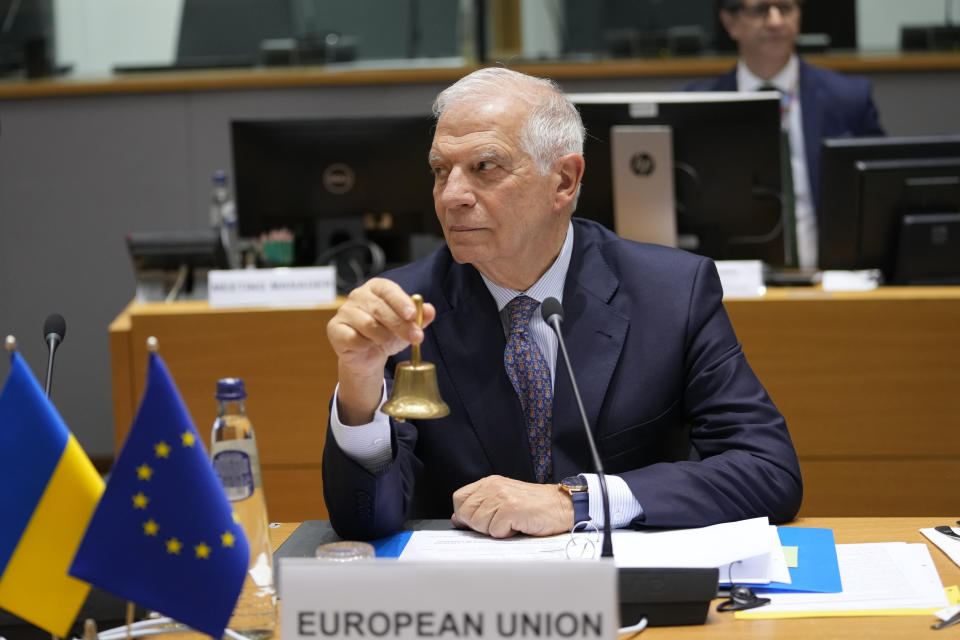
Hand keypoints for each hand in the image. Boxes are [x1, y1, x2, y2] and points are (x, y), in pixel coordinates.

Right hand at [327, 278, 435, 423]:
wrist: (368, 356)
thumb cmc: (388, 334)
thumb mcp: (408, 326)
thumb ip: (421, 317)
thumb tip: (429, 310)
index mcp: (376, 288)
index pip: (388, 289)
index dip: (401, 301)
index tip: (413, 315)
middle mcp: (358, 295)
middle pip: (380, 308)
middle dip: (401, 325)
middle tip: (416, 337)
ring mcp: (344, 311)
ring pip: (368, 325)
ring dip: (383, 337)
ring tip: (385, 341)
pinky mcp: (334, 329)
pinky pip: (354, 339)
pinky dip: (366, 346)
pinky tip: (367, 346)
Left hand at [451, 475, 573, 537]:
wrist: (562, 507)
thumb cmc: (536, 507)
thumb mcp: (504, 501)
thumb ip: (481, 507)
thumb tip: (458, 519)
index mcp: (490, 483)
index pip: (459, 498)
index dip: (464, 515)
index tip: (476, 522)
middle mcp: (494, 486)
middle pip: (465, 513)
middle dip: (478, 526)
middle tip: (498, 524)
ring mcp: (502, 497)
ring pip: (478, 524)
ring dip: (494, 531)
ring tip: (511, 524)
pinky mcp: (511, 509)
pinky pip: (495, 531)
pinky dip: (506, 534)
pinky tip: (518, 526)